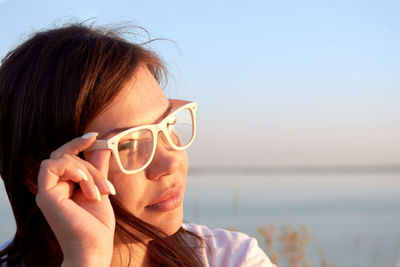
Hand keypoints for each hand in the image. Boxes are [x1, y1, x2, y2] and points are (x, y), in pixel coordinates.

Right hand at [35, 132, 115, 266]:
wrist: (94, 249)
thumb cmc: (97, 225)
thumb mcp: (100, 189)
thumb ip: (98, 168)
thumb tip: (103, 146)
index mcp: (64, 187)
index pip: (66, 157)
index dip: (78, 143)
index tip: (95, 136)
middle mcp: (53, 188)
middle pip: (66, 156)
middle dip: (90, 164)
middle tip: (106, 186)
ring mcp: (47, 192)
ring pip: (61, 159)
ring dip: (86, 171)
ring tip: (99, 193)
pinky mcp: (45, 196)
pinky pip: (52, 166)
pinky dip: (72, 169)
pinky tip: (86, 183)